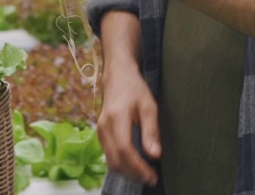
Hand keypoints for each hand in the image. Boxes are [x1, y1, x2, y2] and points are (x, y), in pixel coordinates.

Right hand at [98, 60, 160, 186]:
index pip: (125, 150)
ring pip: (111, 160)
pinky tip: (134, 164)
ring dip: (127, 171)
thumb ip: (151, 131)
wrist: (117, 75)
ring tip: (144, 173)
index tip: (152, 175)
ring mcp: (100, 130)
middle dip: (133, 173)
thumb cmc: (134, 89)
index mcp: (117, 118)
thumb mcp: (149, 106)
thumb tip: (154, 155)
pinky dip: (121, 164)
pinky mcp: (100, 133)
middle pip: (116, 159)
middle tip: (150, 178)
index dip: (138, 167)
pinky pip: (109, 155)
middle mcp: (104, 126)